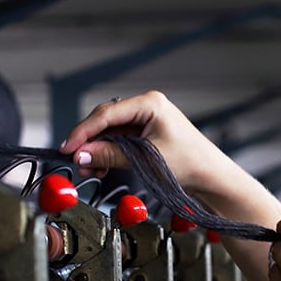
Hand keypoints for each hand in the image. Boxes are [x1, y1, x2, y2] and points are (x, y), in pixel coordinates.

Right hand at [59, 90, 219, 188]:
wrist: (211, 177)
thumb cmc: (190, 163)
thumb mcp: (145, 159)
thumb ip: (111, 156)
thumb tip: (81, 155)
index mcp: (150, 103)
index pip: (106, 113)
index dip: (83, 131)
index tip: (68, 147)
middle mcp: (146, 107)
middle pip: (105, 121)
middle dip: (89, 142)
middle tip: (76, 161)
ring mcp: (145, 121)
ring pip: (109, 133)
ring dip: (97, 151)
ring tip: (90, 170)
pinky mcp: (145, 135)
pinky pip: (118, 141)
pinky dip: (107, 154)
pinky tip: (101, 168)